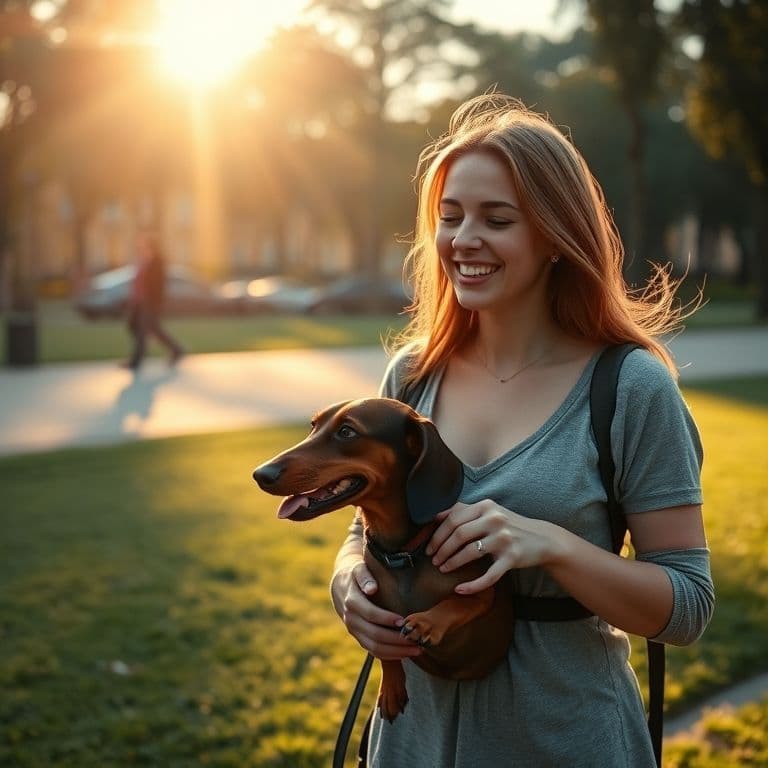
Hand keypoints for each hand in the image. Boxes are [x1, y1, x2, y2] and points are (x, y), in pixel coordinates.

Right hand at [330, 561, 422, 659]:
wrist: (341, 587)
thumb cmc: (356, 575)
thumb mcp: (358, 569)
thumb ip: (365, 577)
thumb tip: (371, 589)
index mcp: (352, 602)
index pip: (371, 614)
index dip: (387, 619)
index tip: (404, 620)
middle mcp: (352, 620)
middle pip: (375, 635)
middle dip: (397, 640)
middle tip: (418, 639)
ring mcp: (355, 631)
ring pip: (375, 648)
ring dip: (397, 651)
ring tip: (417, 649)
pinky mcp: (359, 638)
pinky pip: (374, 651)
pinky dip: (391, 655)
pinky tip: (406, 652)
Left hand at [425, 500, 560, 594]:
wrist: (543, 539)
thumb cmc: (510, 526)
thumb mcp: (490, 511)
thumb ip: (465, 511)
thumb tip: (436, 517)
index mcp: (486, 506)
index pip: (454, 519)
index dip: (437, 534)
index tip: (429, 547)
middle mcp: (495, 519)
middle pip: (459, 534)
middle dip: (441, 549)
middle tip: (433, 560)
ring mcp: (504, 539)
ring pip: (469, 552)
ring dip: (452, 563)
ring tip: (443, 569)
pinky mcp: (512, 558)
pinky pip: (488, 575)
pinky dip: (472, 585)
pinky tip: (460, 589)